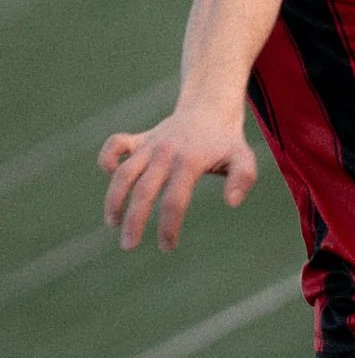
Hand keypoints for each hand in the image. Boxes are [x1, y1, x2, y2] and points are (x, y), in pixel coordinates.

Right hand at [100, 106, 257, 250]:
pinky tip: (109, 175)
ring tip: (112, 223)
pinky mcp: (140, 139)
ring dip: (114, 198)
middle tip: (128, 246)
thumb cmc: (226, 142)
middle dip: (134, 220)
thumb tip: (232, 203)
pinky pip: (115, 144)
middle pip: (144, 190)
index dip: (168, 226)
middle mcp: (166, 154)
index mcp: (190, 162)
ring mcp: (150, 145)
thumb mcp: (244, 158)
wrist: (210, 110)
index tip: (167, 247)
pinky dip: (107, 157)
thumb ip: (243, 179)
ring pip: (124, 172)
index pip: (174, 200)